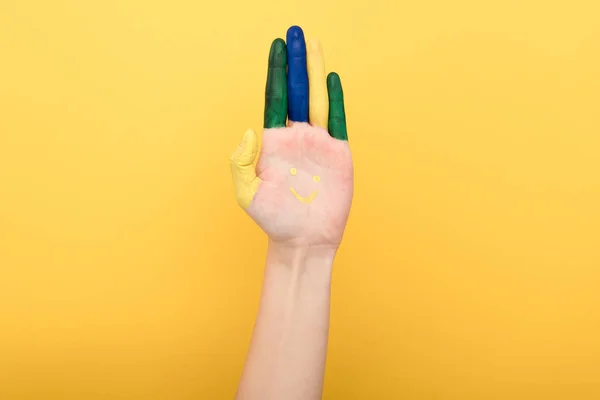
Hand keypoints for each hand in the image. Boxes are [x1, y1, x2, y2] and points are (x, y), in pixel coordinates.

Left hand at [230, 26, 352, 247]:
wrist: (303, 240)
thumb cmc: (273, 219)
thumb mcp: (248, 193)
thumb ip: (242, 161)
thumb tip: (251, 129)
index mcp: (273, 142)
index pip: (275, 98)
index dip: (276, 72)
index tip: (277, 46)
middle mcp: (295, 136)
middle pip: (296, 91)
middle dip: (295, 62)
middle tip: (295, 33)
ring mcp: (318, 143)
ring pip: (316, 99)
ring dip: (314, 71)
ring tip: (313, 45)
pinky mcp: (338, 153)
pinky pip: (336, 120)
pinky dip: (335, 99)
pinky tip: (331, 79)